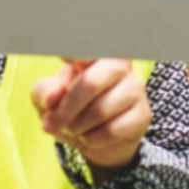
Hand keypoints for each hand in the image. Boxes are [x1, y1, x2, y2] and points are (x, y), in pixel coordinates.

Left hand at [36, 58, 150, 174]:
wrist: (94, 138)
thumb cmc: (70, 108)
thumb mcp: (48, 99)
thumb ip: (46, 92)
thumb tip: (54, 97)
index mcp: (95, 54)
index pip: (89, 48)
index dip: (76, 51)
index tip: (64, 57)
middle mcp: (120, 66)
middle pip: (90, 83)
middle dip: (66, 109)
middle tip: (51, 123)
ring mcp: (135, 89)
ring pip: (100, 111)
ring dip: (77, 127)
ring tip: (73, 130)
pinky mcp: (143, 115)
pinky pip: (112, 130)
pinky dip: (93, 140)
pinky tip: (90, 137)